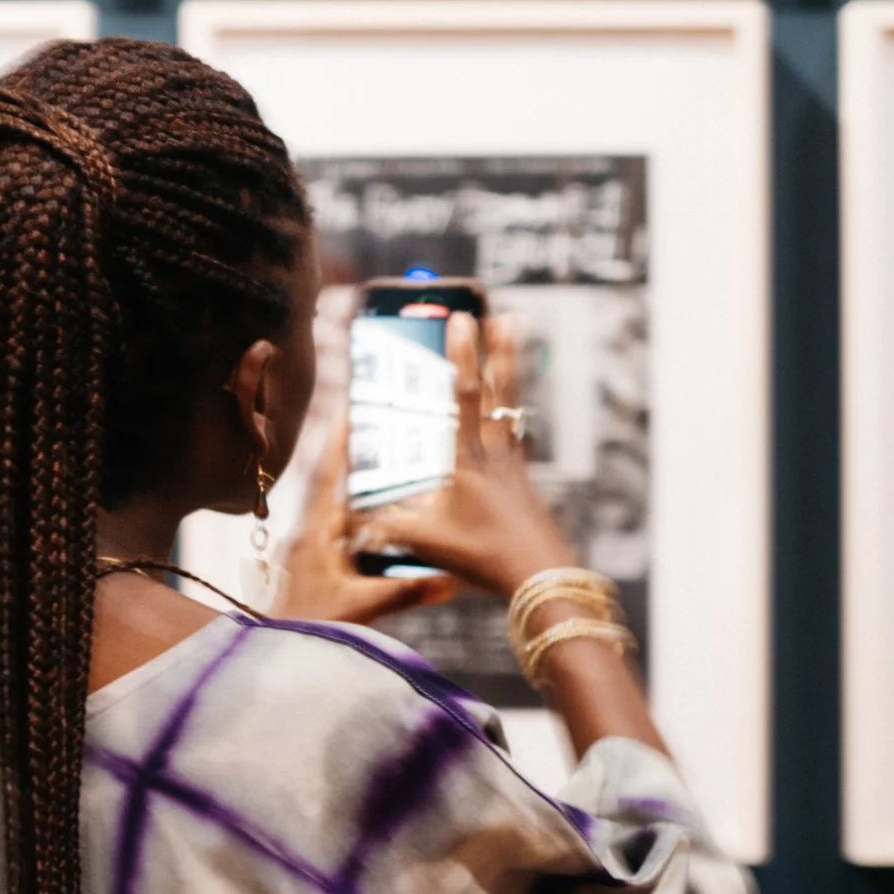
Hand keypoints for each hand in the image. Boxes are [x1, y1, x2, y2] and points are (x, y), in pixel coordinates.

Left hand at [270, 417, 452, 628]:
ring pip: (333, 510)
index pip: (328, 479)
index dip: (339, 446)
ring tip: (380, 467)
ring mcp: (306, 554)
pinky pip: (336, 533)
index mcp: (314, 536)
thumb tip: (447, 581)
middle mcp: (307, 538)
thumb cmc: (310, 632)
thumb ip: (403, 592)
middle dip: (351, 460)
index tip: (349, 413)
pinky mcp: (310, 570)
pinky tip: (373, 522)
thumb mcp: (360, 609)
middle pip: (332, 488)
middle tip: (374, 431)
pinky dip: (354, 520)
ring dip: (354, 489)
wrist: (274, 660)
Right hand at [354, 309, 581, 600]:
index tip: (462, 321)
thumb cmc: (487, 558)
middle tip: (505, 315)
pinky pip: (515, 433)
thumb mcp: (430, 545)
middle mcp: (496, 454)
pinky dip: (510, 412)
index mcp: (470, 461)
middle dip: (499, 351)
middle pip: (499, 390)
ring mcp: (515, 465)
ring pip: (511, 406)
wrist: (543, 578)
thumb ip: (389, 531)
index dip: (462, 356)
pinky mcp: (525, 481)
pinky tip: (508, 409)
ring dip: (510, 370)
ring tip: (515, 337)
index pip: (465, 397)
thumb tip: (349, 526)